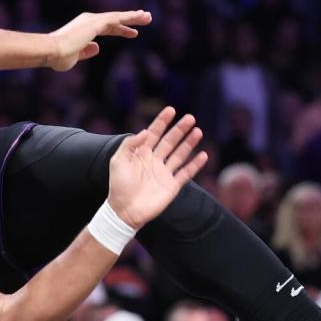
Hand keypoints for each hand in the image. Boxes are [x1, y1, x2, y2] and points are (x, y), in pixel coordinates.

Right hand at [48, 10, 151, 70]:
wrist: (51, 51)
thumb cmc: (58, 57)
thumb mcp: (75, 56)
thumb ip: (86, 51)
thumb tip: (97, 47)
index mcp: (82, 28)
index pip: (105, 28)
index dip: (119, 30)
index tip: (131, 33)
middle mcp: (87, 21)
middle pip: (113, 20)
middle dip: (129, 20)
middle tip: (145, 18)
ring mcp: (92, 21)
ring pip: (117, 17)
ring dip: (133, 17)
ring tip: (148, 16)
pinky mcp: (96, 23)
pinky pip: (117, 19)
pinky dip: (129, 17)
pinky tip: (140, 17)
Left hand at [106, 107, 206, 229]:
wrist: (124, 210)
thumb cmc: (118, 185)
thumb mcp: (118, 161)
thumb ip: (130, 145)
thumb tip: (145, 131)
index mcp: (141, 153)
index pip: (154, 133)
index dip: (162, 121)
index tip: (171, 110)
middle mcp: (154, 160)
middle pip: (169, 141)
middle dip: (179, 129)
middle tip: (190, 117)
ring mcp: (164, 173)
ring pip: (180, 154)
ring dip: (189, 143)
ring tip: (198, 130)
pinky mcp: (172, 186)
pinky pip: (186, 173)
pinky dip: (195, 164)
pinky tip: (203, 154)